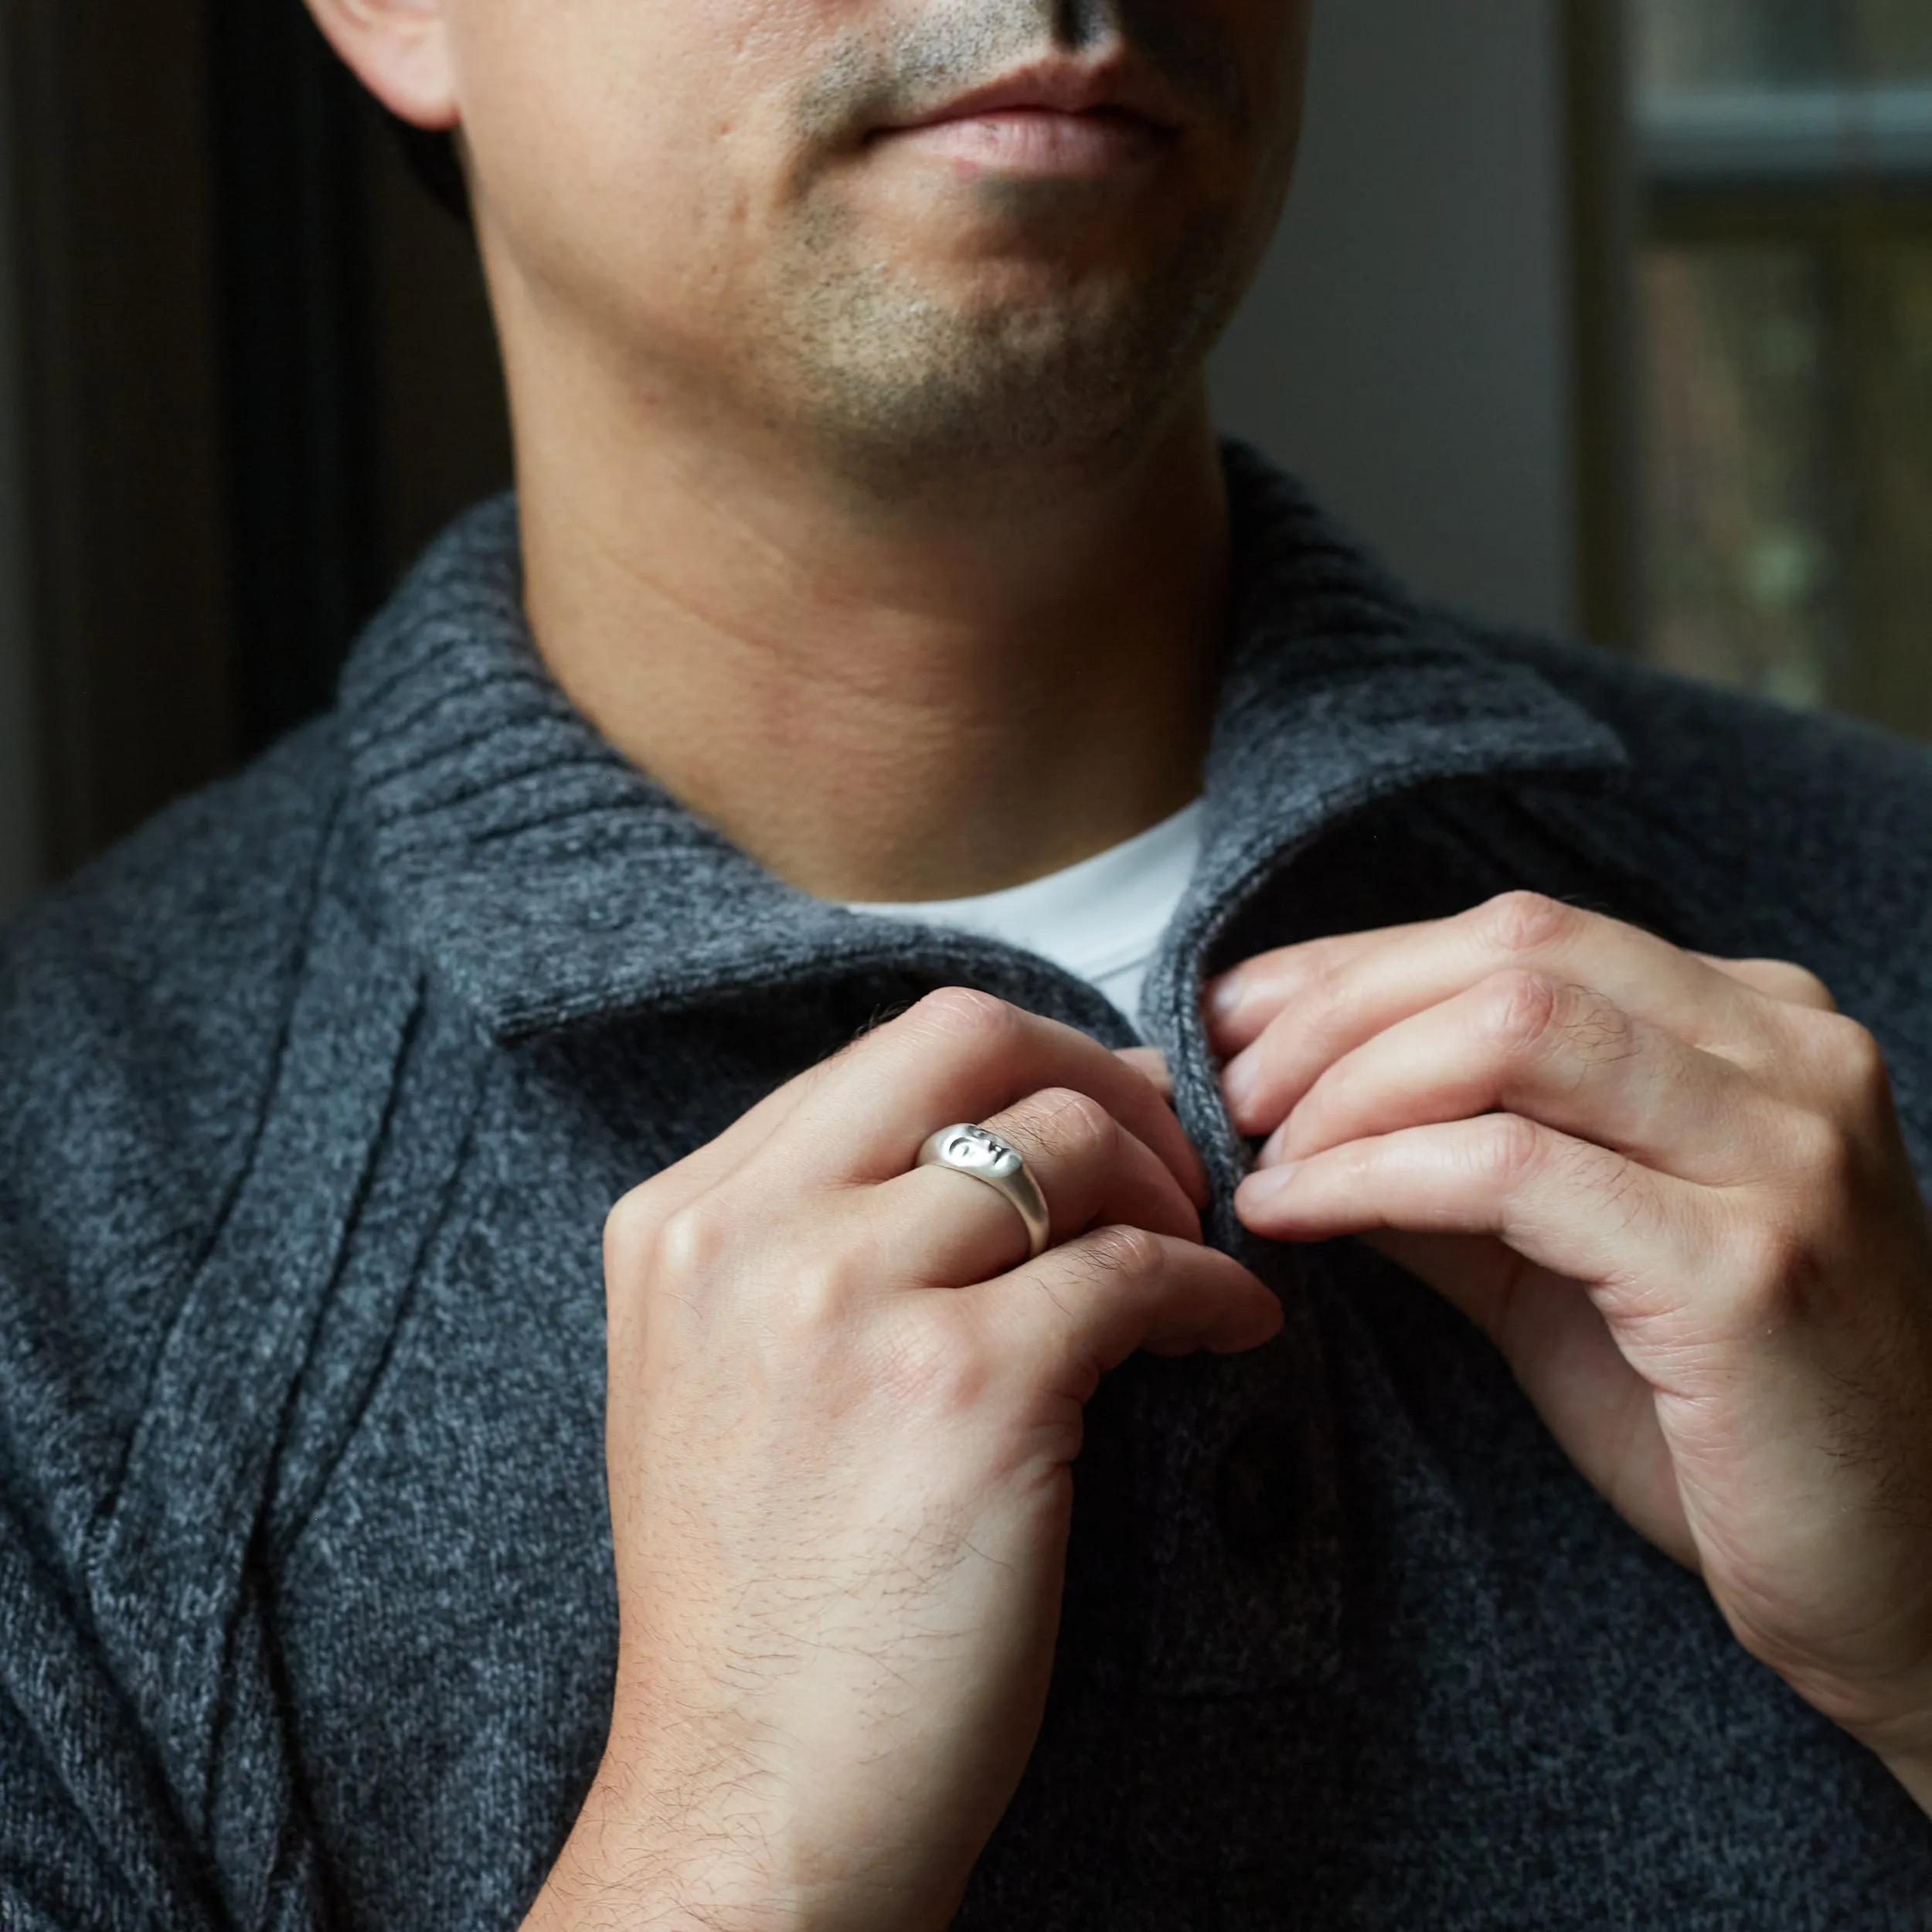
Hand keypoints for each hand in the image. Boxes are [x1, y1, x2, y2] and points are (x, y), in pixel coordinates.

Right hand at [524, 989, 1279, 1931]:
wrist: (748, 1809)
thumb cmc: (758, 1612)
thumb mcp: (722, 1380)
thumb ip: (816, 1244)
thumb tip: (994, 1143)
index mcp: (683, 1219)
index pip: (886, 1050)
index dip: (1019, 1068)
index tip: (1090, 1120)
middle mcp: (748, 1232)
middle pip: (968, 1036)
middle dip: (1097, 1077)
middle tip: (1169, 1158)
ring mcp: (846, 1299)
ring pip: (1066, 1140)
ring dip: (1168, 1187)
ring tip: (1200, 1258)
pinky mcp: (960, 1388)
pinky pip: (1135, 1270)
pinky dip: (1213, 1287)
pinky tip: (1231, 1329)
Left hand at [1207, 891, 1931, 1805]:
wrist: (1901, 1580)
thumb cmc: (1723, 1418)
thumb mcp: (1564, 1257)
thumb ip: (1448, 1163)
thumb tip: (1285, 1104)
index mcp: (1759, 1029)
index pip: (1525, 936)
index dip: (1357, 963)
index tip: (1238, 1014)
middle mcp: (1792, 1059)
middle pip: (1514, 956)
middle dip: (1337, 1009)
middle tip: (1229, 1083)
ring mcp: (1784, 1155)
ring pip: (1512, 1034)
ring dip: (1346, 1086)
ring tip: (1257, 1152)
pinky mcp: (1746, 1267)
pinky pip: (1511, 1172)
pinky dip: (1373, 1176)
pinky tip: (1297, 1213)